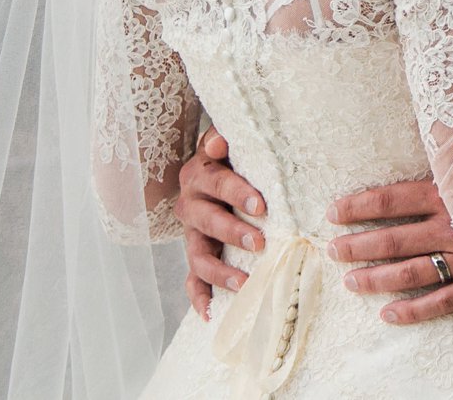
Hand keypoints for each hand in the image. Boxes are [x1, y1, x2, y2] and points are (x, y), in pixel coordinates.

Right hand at [176, 128, 268, 320]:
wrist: (216, 169)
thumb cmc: (233, 156)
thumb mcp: (231, 142)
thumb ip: (224, 138)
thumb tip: (218, 143)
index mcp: (200, 175)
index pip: (218, 184)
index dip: (238, 194)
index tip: (261, 206)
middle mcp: (191, 206)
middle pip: (208, 222)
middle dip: (233, 233)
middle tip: (259, 243)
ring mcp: (192, 235)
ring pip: (198, 256)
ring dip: (220, 272)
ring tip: (244, 282)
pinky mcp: (195, 255)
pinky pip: (192, 281)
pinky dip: (199, 298)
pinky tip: (210, 315)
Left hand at [327, 178, 452, 323]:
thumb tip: (425, 129)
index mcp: (451, 194)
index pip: (394, 199)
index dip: (361, 206)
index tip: (333, 212)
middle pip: (396, 239)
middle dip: (360, 245)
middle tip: (332, 250)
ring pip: (411, 272)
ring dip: (377, 278)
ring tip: (350, 282)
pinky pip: (442, 302)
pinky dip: (414, 311)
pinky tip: (388, 315)